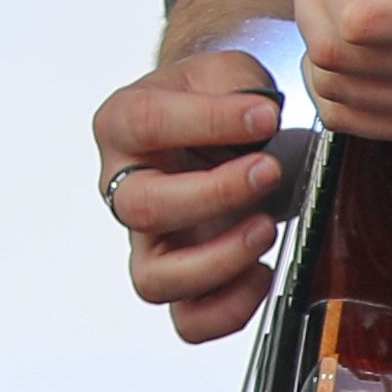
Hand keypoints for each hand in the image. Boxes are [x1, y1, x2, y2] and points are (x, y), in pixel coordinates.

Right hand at [97, 32, 295, 346]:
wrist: (216, 128)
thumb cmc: (215, 100)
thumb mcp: (225, 71)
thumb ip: (236, 84)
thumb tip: (257, 118)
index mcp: (122, 125)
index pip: (144, 124)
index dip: (207, 122)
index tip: (265, 116)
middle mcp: (123, 187)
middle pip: (141, 208)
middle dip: (214, 193)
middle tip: (269, 170)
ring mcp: (147, 240)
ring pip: (154, 279)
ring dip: (216, 261)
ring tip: (265, 228)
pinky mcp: (177, 279)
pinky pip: (187, 320)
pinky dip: (228, 309)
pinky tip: (262, 272)